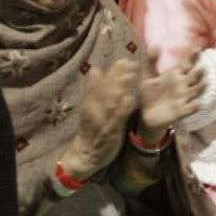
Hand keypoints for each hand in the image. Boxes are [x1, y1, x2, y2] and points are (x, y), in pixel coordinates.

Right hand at [62, 59, 140, 179]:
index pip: (100, 85)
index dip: (112, 72)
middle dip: (115, 75)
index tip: (123, 59)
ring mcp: (101, 121)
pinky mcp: (109, 133)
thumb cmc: (94, 131)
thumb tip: (100, 72)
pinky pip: (115, 120)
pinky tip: (130, 98)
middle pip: (104, 89)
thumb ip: (98, 94)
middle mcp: (94, 110)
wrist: (84, 157)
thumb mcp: (94, 112)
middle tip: (127, 61)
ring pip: (109, 101)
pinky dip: (122, 109)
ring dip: (119, 87)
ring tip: (130, 74)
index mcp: (91, 104)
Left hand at [138, 56, 204, 137]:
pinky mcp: (182, 111)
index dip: (194, 56)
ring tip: (205, 82)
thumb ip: (151, 61)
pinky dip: (195, 106)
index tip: (198, 48)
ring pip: (197, 90)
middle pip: (195, 76)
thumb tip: (157, 45)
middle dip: (199, 72)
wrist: (144, 115)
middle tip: (202, 67)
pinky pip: (191, 108)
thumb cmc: (148, 94)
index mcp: (176, 75)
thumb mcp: (147, 76)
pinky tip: (197, 104)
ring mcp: (184, 98)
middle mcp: (183, 85)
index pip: (188, 63)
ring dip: (201, 87)